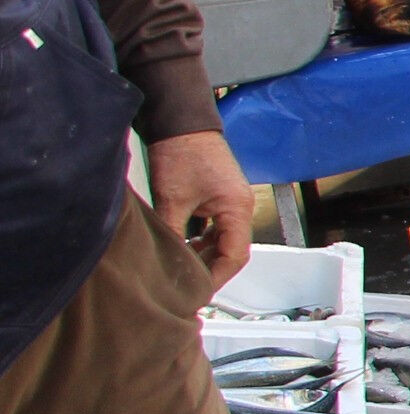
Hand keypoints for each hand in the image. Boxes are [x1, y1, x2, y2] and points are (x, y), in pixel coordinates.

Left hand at [147, 132, 253, 288]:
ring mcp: (231, 201)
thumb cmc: (181, 152)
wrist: (179, 121)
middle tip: (185, 285)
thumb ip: (172, 235)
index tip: (197, 292)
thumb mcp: (172, 201)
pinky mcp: (219, 196)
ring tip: (180, 267)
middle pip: (231, 250)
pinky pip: (216, 227)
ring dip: (204, 254)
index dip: (216, 277)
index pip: (234, 256)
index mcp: (237, 208)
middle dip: (209, 269)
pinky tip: (182, 245)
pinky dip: (201, 240)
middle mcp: (240, 207)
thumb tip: (164, 263)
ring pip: (223, 240)